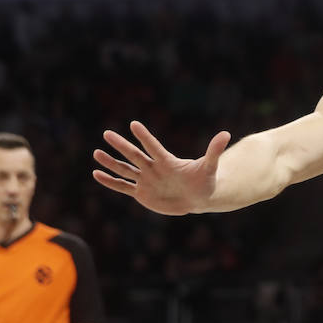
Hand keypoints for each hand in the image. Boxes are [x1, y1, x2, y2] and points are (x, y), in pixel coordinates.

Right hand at [93, 121, 230, 215]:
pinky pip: (123, 186)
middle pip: (135, 156)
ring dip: (111, 162)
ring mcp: (146, 180)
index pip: (154, 147)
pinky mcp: (141, 193)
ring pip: (125, 169)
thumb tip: (226, 134)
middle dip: (121, 146)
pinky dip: (111, 181)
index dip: (145, 137)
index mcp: (167, 161)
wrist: (197, 198)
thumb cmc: (204, 181)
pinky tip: (96, 173)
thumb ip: (214, 152)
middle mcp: (153, 168)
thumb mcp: (209, 168)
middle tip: (107, 133)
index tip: (134, 124)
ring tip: (96, 153)